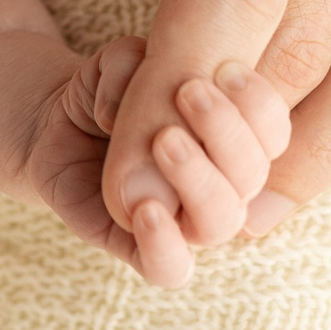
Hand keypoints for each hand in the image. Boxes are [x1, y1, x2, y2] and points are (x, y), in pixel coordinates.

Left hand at [26, 37, 290, 287]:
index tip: (228, 70)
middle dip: (228, 133)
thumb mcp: (119, 61)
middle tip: (190, 93)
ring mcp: (181, 219)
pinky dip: (164, 246)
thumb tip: (124, 112)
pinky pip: (168, 268)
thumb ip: (130, 65)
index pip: (273, 134)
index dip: (262, 106)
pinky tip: (145, 208)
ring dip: (199, 179)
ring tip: (164, 139)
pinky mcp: (136, 245)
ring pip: (220, 222)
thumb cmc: (107, 89)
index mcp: (235, 137)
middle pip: (253, 177)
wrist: (57, 122)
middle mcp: (220, 184)